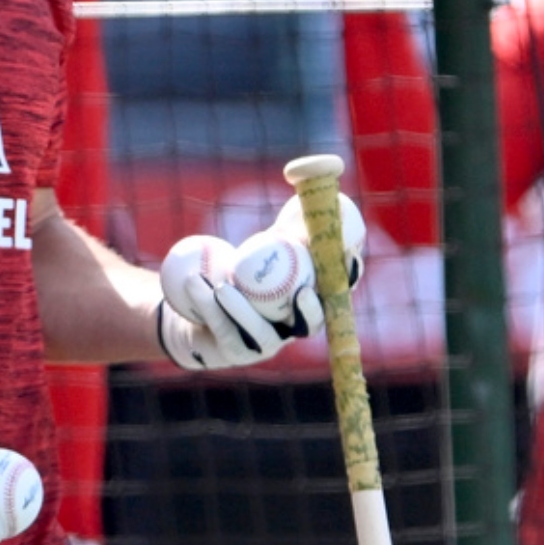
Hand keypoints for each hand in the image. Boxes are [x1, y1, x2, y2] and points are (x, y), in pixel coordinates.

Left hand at [154, 191, 368, 371]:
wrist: (198, 308)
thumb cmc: (239, 272)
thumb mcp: (262, 249)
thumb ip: (285, 233)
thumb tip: (307, 192)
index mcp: (307, 301)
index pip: (337, 292)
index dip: (348, 277)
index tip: (348, 256)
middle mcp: (292, 328)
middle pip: (311, 325)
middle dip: (312, 311)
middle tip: (303, 290)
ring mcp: (266, 345)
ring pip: (260, 332)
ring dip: (242, 309)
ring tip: (224, 286)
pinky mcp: (236, 353)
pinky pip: (224, 330)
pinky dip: (207, 304)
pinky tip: (194, 283)